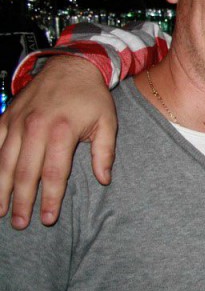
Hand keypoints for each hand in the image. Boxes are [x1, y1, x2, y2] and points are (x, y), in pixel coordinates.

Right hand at [0, 56, 116, 227]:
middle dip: (22, 201)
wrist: (71, 66)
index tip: (49, 219)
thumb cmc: (91, 96)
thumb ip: (105, 153)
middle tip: (20, 224)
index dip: (51, 199)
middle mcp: (35, 127)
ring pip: (4, 162)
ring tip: (1, 211)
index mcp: (62, 131)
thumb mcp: (108, 122)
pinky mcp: (6, 117)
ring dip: (1, 189)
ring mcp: (17, 122)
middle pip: (25, 172)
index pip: (54, 173)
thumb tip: (104, 180)